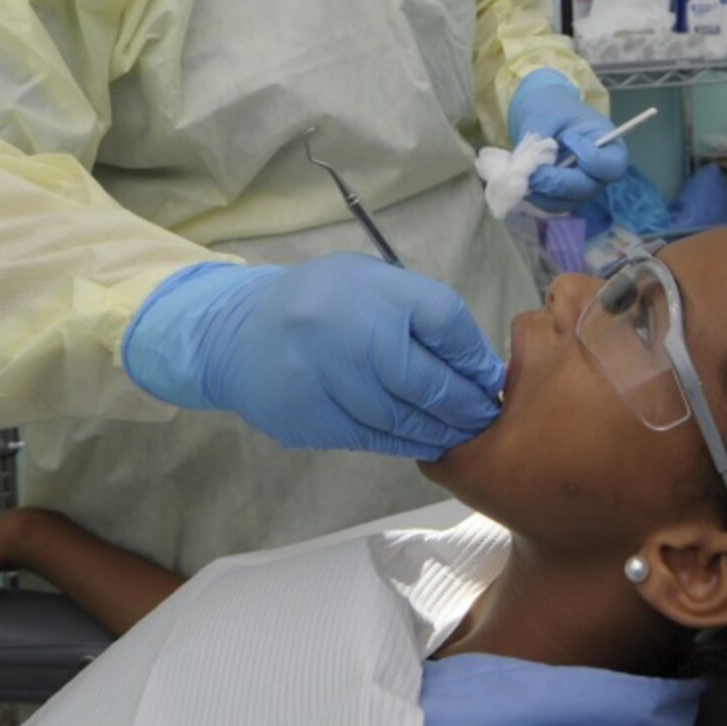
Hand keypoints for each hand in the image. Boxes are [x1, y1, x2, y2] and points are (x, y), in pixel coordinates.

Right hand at [122, 254, 505, 458]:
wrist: (237, 332)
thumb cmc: (323, 302)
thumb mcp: (372, 283)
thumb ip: (422, 313)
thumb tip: (477, 363)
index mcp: (370, 290)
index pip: (444, 321)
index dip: (474, 356)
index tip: (489, 378)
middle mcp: (347, 333)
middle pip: (426, 380)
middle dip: (464, 404)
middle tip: (486, 417)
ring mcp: (324, 380)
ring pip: (400, 417)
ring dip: (440, 431)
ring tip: (464, 435)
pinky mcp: (309, 419)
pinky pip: (371, 438)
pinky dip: (405, 443)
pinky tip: (425, 442)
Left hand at [508, 70, 627, 209]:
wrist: (542, 115)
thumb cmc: (552, 107)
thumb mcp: (548, 113)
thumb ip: (542, 137)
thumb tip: (533, 165)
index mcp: (608, 145)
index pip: (612, 166)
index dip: (591, 159)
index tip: (569, 138)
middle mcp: (599, 172)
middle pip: (586, 188)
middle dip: (557, 181)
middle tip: (534, 169)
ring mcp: (582, 187)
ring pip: (567, 201)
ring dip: (543, 192)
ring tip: (526, 172)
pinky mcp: (564, 196)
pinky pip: (552, 205)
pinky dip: (536, 196)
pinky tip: (523, 180)